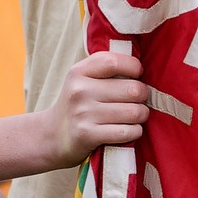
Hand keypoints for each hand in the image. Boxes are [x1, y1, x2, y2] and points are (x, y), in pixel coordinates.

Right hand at [48, 51, 148, 165]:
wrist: (53, 135)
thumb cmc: (79, 104)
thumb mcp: (83, 79)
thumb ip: (107, 69)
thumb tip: (141, 68)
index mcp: (79, 72)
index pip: (115, 62)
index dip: (134, 67)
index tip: (136, 75)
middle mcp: (79, 90)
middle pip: (133, 89)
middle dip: (143, 96)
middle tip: (139, 100)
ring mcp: (83, 113)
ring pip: (135, 112)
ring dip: (141, 115)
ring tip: (134, 116)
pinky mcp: (88, 135)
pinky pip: (128, 132)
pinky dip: (135, 131)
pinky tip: (129, 130)